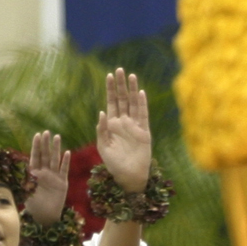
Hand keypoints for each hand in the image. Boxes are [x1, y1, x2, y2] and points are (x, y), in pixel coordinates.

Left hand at [23, 131, 68, 223]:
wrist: (44, 216)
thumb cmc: (32, 205)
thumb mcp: (25, 191)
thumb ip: (23, 179)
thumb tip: (16, 169)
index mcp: (34, 173)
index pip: (35, 156)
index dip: (36, 146)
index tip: (37, 135)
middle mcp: (44, 173)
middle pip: (45, 155)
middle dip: (45, 144)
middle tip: (46, 132)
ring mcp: (54, 177)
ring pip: (55, 160)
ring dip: (56, 149)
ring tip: (57, 137)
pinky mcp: (62, 183)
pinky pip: (64, 170)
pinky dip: (65, 162)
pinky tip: (67, 153)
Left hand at [96, 68, 152, 194]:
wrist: (128, 176)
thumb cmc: (114, 164)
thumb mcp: (102, 146)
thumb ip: (102, 129)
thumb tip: (102, 112)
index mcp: (113, 124)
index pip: (111, 102)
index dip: (110, 89)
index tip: (109, 75)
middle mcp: (124, 122)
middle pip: (122, 99)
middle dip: (121, 85)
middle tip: (120, 69)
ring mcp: (135, 126)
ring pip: (133, 103)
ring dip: (132, 90)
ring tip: (131, 76)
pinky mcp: (144, 132)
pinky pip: (143, 115)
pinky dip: (141, 104)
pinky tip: (140, 93)